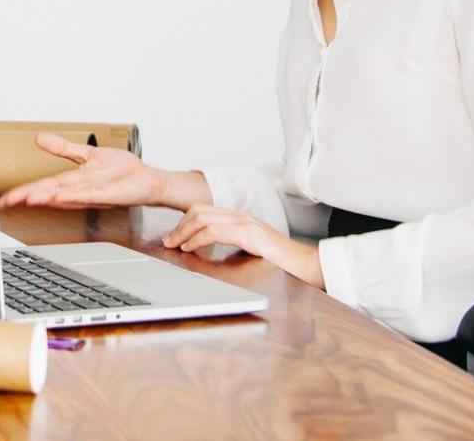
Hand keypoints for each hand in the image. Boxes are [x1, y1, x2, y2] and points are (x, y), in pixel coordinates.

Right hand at [0, 133, 208, 210]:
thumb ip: (63, 148)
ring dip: (47, 197)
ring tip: (28, 198)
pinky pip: (88, 195)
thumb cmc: (121, 171)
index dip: (23, 191)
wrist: (146, 180)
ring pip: (65, 195)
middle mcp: (79, 189)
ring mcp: (93, 193)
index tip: (4, 199)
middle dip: (28, 196)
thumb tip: (40, 139)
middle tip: (7, 202)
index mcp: (72, 180)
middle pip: (49, 192)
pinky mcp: (108, 194)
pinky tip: (60, 196)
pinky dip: (74, 196)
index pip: (43, 185)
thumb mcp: (86, 155)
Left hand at [162, 204, 324, 288]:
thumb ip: (230, 244)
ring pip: (203, 217)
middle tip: (168, 241)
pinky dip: (197, 239)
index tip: (173, 236)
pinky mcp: (249, 234)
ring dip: (183, 231)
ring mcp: (245, 223)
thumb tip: (204, 249)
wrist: (304, 264)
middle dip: (179, 225)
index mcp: (240, 218)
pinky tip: (190, 248)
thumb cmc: (278, 262)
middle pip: (199, 210)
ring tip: (175, 244)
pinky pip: (215, 231)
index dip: (184, 222)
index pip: (204, 210)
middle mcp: (240, 216)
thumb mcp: (248, 249)